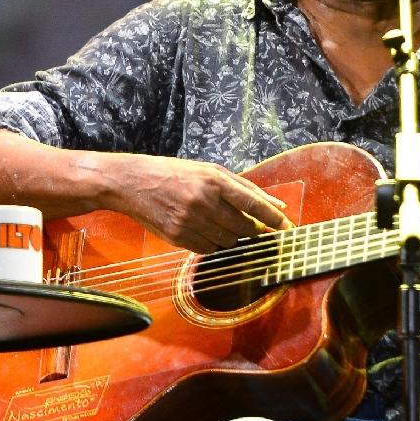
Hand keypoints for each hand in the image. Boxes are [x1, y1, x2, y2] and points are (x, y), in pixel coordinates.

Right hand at [111, 155, 293, 253]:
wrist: (133, 183)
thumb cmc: (174, 173)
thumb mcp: (208, 170)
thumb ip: (243, 187)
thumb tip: (276, 205)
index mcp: (213, 181)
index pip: (253, 203)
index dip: (273, 217)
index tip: (287, 226)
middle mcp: (203, 202)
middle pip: (243, 227)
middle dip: (251, 228)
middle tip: (250, 225)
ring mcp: (190, 221)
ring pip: (228, 241)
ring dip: (231, 236)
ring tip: (218, 222)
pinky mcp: (178, 237)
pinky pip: (208, 249)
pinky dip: (213, 244)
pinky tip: (204, 230)